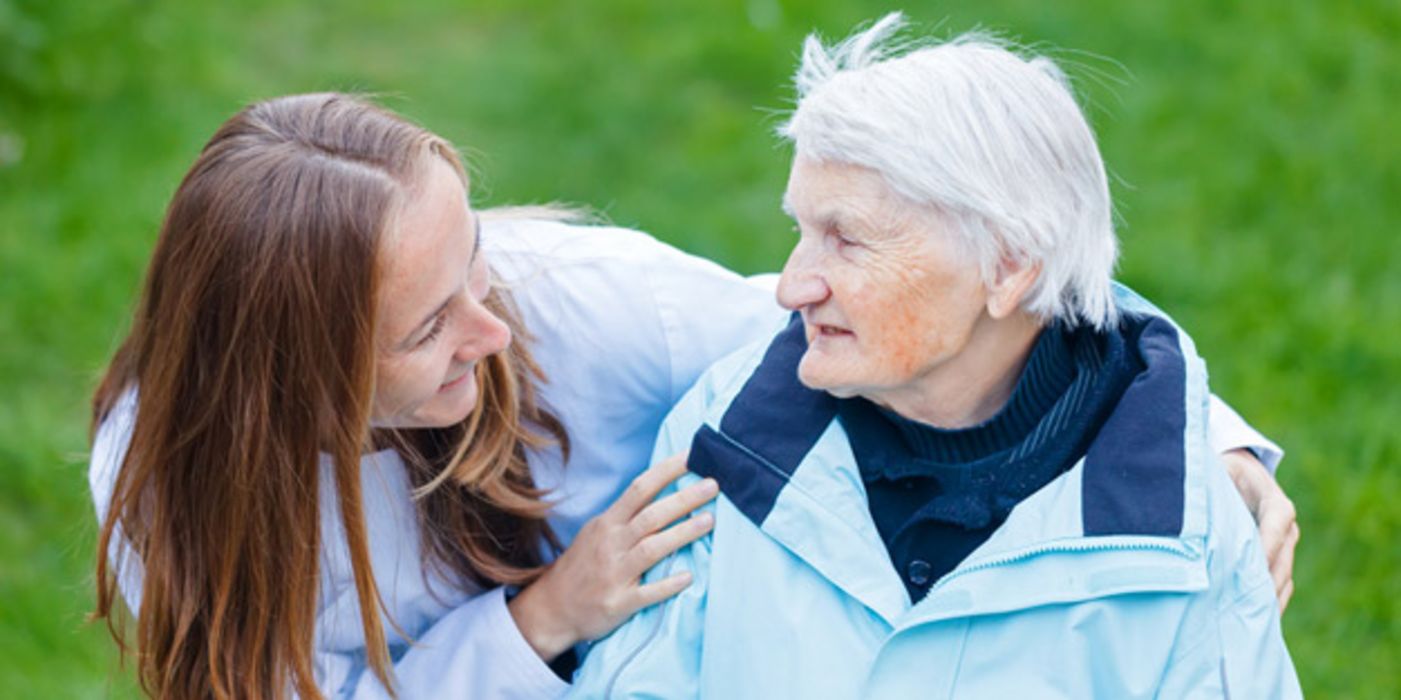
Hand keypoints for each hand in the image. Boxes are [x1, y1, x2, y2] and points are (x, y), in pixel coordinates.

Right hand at [508, 453, 717, 660]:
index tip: (693, 457)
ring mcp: (614, 574)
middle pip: (650, 515)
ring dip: (682, 533)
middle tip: (713, 485)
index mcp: (608, 523)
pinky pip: (647, 593)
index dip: (667, 471)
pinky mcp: (618, 603)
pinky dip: (668, 584)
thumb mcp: (598, 532)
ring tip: (710, 520)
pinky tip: (689, 576)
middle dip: (683, 499)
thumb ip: (628, 516)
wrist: (553, 608)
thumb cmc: (583, 566)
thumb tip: (666, 494)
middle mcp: (611, 544)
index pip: (640, 488)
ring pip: (651, 548)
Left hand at [1221, 448, 1298, 611]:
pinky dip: (1268, 602)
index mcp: (1276, 503)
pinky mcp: (1277, 559)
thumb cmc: (1225, 471)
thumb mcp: (1221, 471)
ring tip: (1249, 622)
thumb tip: (1191, 503)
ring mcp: (1285, 546)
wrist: (1241, 472)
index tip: (1252, 568)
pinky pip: (1279, 584)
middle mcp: (1286, 527)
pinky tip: (1253, 621)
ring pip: (1283, 577)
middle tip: (1245, 606)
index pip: (1276, 526)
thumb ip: (1213, 485)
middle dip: (1265, 583)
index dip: (1266, 546)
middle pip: (1282, 560)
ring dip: (1268, 599)